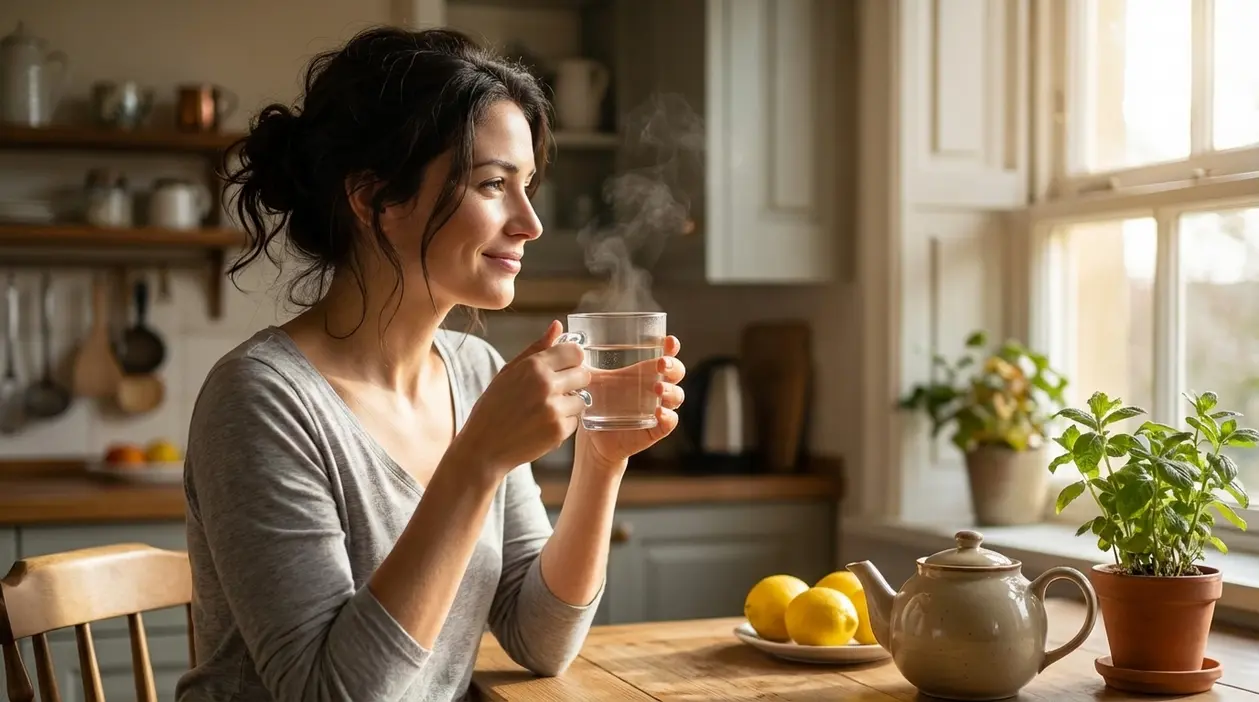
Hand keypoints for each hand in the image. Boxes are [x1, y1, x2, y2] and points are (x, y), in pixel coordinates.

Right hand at [452, 321, 589, 475]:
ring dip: (569, 405)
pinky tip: (542, 425)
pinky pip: (575, 421)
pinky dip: (563, 424)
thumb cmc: (493, 407)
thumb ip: (536, 348)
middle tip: (554, 391)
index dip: (572, 360)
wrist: (484, 447)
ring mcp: (554, 408)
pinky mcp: (559, 430)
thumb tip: (558, 326)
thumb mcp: (509, 372)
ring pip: (582, 399)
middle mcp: (546, 384)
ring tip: (545, 410)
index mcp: (533, 366)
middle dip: (573, 382)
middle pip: (584, 374)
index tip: (565, 367)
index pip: (575, 352)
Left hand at [579, 335, 685, 468]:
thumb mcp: (591, 382)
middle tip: (661, 364)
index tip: (669, 340)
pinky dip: (668, 416)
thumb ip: (582, 363)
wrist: (593, 438)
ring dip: (672, 390)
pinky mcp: (655, 429)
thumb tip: (564, 342)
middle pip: (677, 372)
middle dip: (673, 366)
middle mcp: (655, 388)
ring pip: (677, 396)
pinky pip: (670, 422)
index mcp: (644, 372)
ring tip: (658, 387)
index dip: (671, 347)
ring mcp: (658, 408)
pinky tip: (659, 412)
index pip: (665, 355)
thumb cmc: (597, 405)